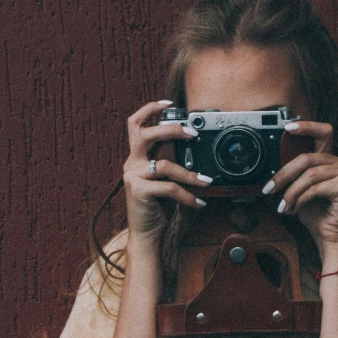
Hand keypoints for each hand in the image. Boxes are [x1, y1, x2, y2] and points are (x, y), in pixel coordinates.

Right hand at [123, 101, 210, 241]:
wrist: (146, 234)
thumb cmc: (158, 205)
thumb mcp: (165, 179)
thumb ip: (171, 161)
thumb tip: (194, 147)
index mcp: (137, 156)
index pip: (135, 124)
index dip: (149, 109)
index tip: (169, 104)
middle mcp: (131, 163)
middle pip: (146, 134)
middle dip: (171, 129)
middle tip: (193, 134)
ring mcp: (133, 177)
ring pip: (165, 165)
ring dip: (190, 174)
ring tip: (206, 181)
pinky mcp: (138, 192)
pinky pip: (169, 188)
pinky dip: (187, 195)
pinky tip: (198, 202)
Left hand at [262, 121, 337, 254]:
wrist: (330, 237)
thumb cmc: (316, 214)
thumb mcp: (299, 190)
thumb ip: (294, 175)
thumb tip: (274, 167)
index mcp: (327, 160)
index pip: (322, 132)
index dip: (306, 126)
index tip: (287, 127)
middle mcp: (337, 163)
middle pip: (306, 157)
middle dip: (283, 173)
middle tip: (269, 188)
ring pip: (308, 175)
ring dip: (290, 192)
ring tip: (283, 207)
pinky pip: (315, 188)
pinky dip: (300, 200)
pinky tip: (294, 210)